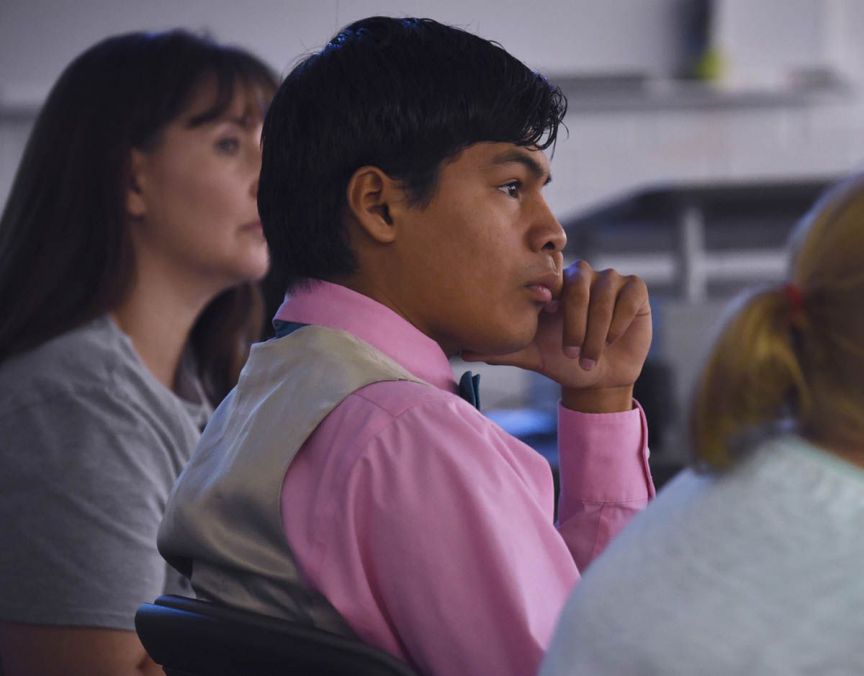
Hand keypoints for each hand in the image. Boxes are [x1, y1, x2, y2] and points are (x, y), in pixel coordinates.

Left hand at [463, 261, 651, 410]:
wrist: (598, 380)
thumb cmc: (563, 363)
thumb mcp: (532, 356)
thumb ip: (502, 350)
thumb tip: (463, 352)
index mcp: (556, 286)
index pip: (553, 276)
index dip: (553, 299)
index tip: (548, 322)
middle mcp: (583, 277)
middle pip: (578, 283)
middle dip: (575, 321)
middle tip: (570, 352)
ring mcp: (610, 281)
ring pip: (605, 291)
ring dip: (597, 328)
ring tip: (590, 356)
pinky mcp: (635, 290)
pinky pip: (630, 293)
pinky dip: (620, 320)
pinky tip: (612, 340)